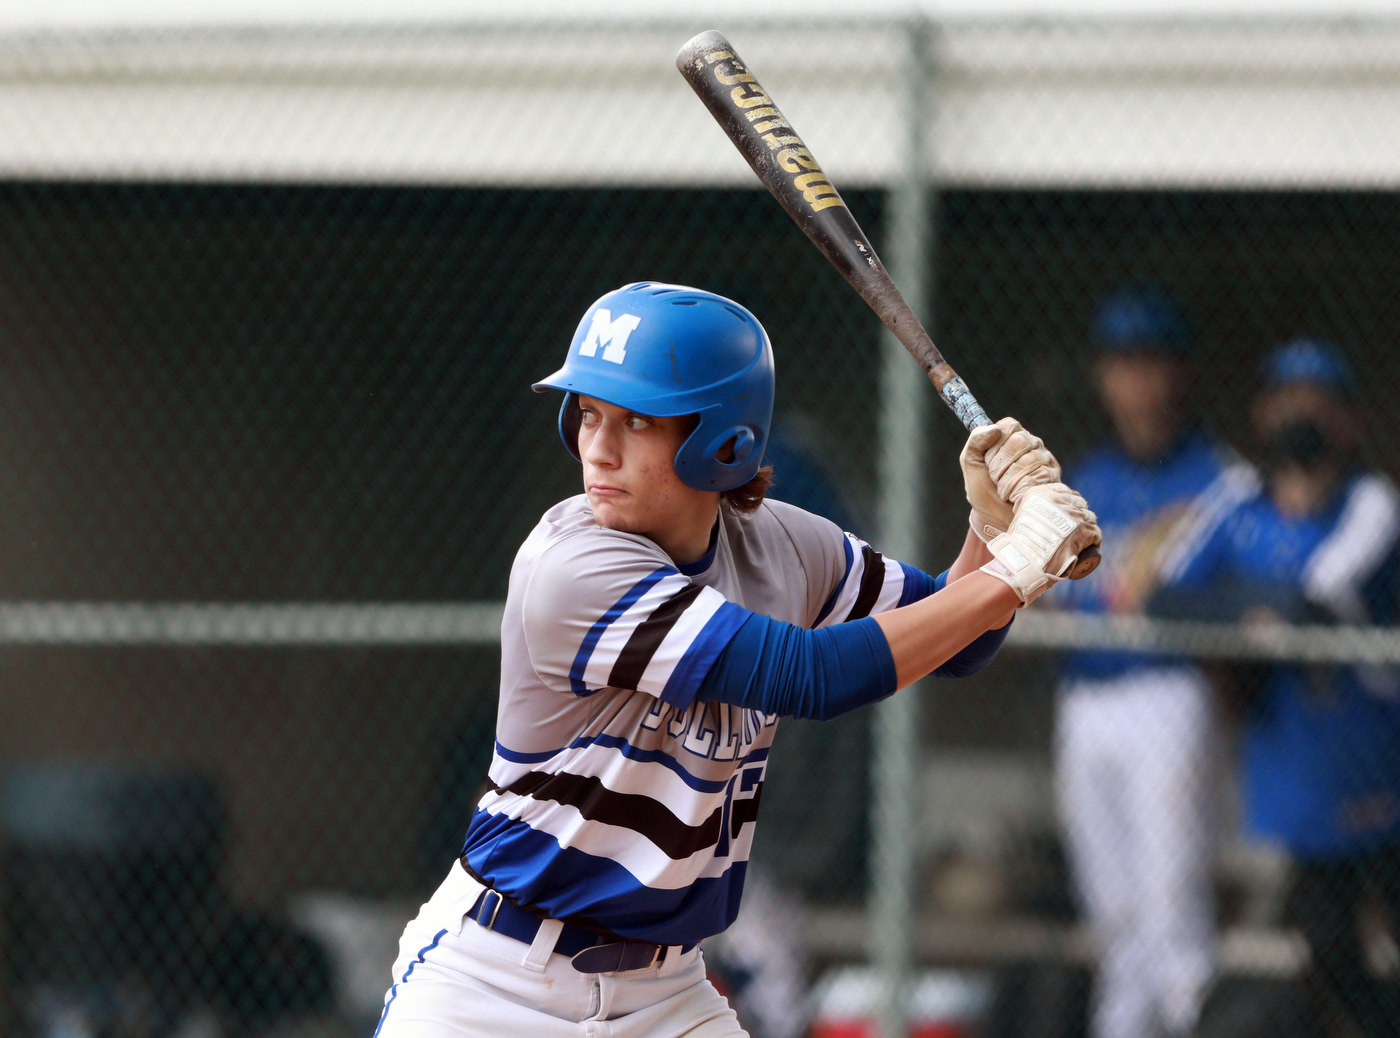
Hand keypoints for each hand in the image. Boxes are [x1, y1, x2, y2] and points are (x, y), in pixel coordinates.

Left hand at [961, 418, 1061, 530]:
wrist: (1001, 522)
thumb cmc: (986, 493)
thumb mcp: (971, 467)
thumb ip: (975, 443)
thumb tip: (993, 429)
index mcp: (1011, 437)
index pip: (1009, 425)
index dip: (996, 444)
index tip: (988, 460)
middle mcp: (1032, 444)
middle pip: (1019, 441)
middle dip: (1000, 465)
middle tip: (996, 479)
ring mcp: (1045, 459)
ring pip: (1030, 460)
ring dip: (1009, 480)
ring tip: (1006, 491)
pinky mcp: (1054, 477)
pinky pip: (1039, 476)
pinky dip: (1021, 490)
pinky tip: (1017, 496)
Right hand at [979, 483, 1100, 605]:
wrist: (1026, 561)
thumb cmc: (1019, 545)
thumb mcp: (1020, 517)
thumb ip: (1028, 509)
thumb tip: (1035, 513)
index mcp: (1041, 493)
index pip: (1063, 490)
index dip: (1067, 501)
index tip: (1066, 512)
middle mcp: (1058, 500)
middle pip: (1078, 503)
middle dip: (1078, 513)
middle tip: (1074, 528)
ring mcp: (1073, 514)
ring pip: (1089, 517)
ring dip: (1087, 526)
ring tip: (1082, 539)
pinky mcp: (1085, 530)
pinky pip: (1096, 533)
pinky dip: (1094, 541)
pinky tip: (1091, 547)